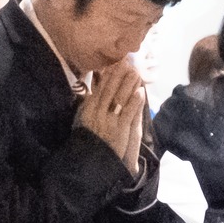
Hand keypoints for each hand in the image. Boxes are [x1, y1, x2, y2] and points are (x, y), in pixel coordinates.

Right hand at [78, 61, 144, 176]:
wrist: (90, 161)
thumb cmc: (88, 140)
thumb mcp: (82, 121)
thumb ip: (86, 106)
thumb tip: (89, 90)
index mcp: (88, 109)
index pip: (99, 88)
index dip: (108, 75)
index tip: (115, 63)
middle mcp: (96, 113)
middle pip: (109, 90)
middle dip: (118, 75)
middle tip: (127, 61)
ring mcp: (108, 121)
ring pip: (119, 98)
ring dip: (128, 84)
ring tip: (136, 73)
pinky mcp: (119, 130)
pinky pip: (128, 113)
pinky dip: (134, 102)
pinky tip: (141, 92)